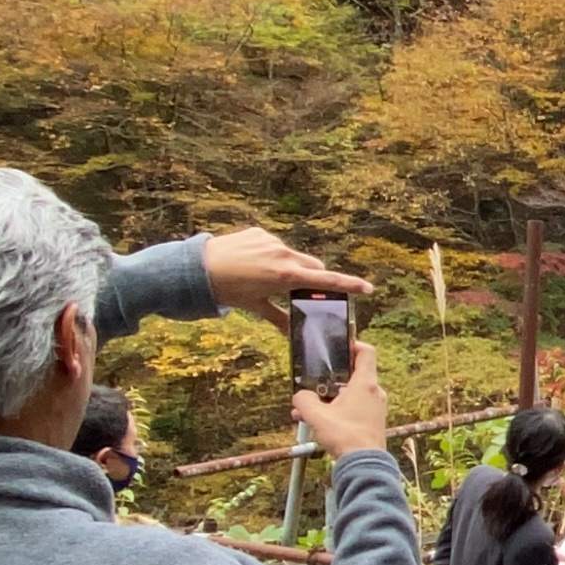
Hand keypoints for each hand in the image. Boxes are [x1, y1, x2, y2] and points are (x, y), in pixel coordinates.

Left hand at [204, 228, 371, 330]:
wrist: (196, 268)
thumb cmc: (227, 289)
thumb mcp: (255, 306)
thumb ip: (279, 317)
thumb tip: (291, 332)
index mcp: (286, 275)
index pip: (326, 280)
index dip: (349, 285)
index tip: (367, 288)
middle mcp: (283, 254)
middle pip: (313, 266)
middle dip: (314, 278)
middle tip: (303, 291)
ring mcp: (271, 241)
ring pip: (293, 256)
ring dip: (290, 267)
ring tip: (264, 278)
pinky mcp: (260, 233)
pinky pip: (275, 245)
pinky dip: (271, 255)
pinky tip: (252, 264)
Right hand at [291, 340, 389, 456]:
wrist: (364, 465)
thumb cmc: (346, 437)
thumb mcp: (316, 415)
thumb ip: (304, 401)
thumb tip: (300, 397)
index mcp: (365, 384)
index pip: (366, 352)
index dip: (353, 344)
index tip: (340, 346)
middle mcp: (374, 393)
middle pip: (353, 375)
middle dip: (330, 380)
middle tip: (314, 385)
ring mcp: (375, 408)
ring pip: (350, 395)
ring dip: (329, 399)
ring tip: (308, 410)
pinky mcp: (372, 422)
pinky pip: (353, 410)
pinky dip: (337, 411)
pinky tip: (317, 423)